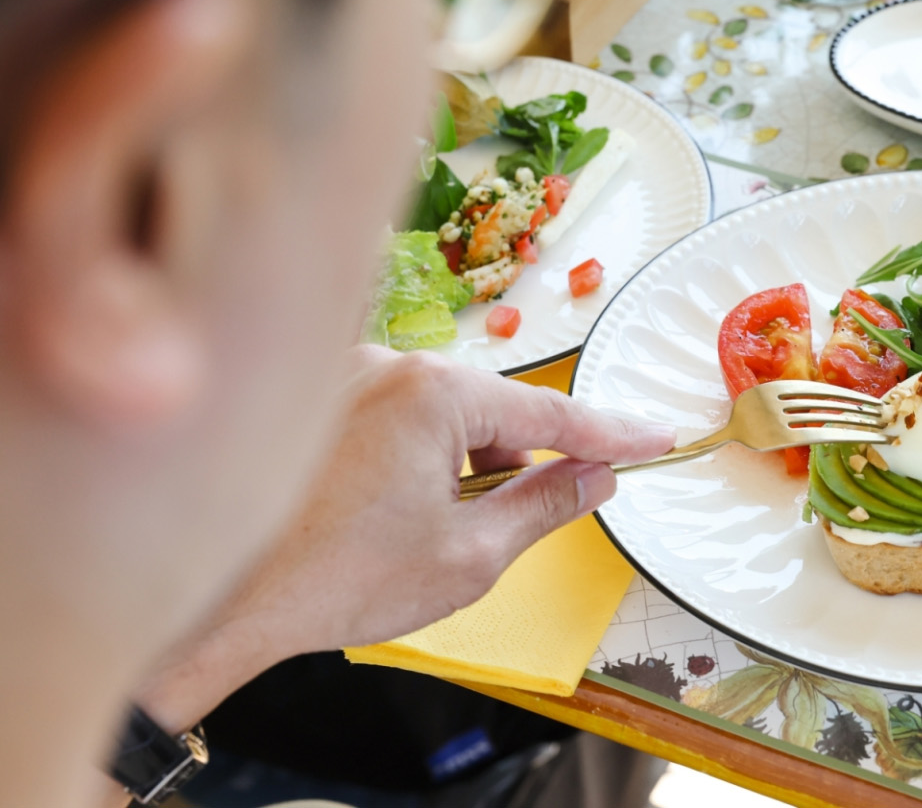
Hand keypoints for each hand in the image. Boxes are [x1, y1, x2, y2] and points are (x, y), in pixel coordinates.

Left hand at [130, 347, 674, 733]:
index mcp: (434, 392)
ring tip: (417, 535)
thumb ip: (547, 505)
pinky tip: (379, 513)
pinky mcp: (311, 397)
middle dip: (507, 470)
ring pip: (438, 416)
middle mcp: (386, 364)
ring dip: (452, 467)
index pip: (550, 413)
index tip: (655, 438)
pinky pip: (390, 417)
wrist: (220, 602)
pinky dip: (406, 459)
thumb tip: (595, 478)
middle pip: (490, 412)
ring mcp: (342, 375)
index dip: (611, 434)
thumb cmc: (334, 579)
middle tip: (497, 531)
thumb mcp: (469, 555)